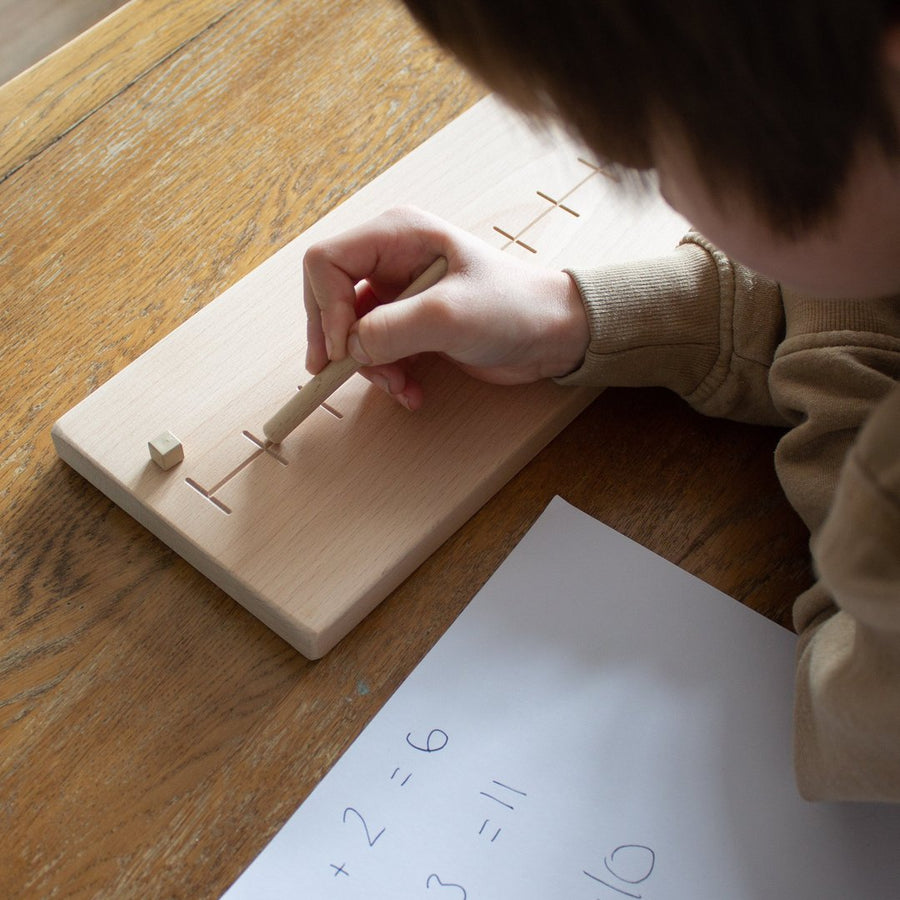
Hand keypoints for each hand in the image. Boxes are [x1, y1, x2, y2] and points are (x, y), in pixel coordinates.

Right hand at [303, 206, 588, 409]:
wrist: (553, 335)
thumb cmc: (514, 308)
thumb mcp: (450, 316)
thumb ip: (392, 329)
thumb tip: (347, 349)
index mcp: (397, 235)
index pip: (326, 262)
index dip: (326, 307)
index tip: (344, 349)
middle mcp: (390, 259)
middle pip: (330, 299)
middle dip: (342, 343)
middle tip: (352, 375)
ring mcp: (398, 293)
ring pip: (350, 332)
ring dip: (369, 367)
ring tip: (400, 387)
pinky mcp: (409, 325)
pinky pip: (375, 351)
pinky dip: (386, 375)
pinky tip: (411, 391)